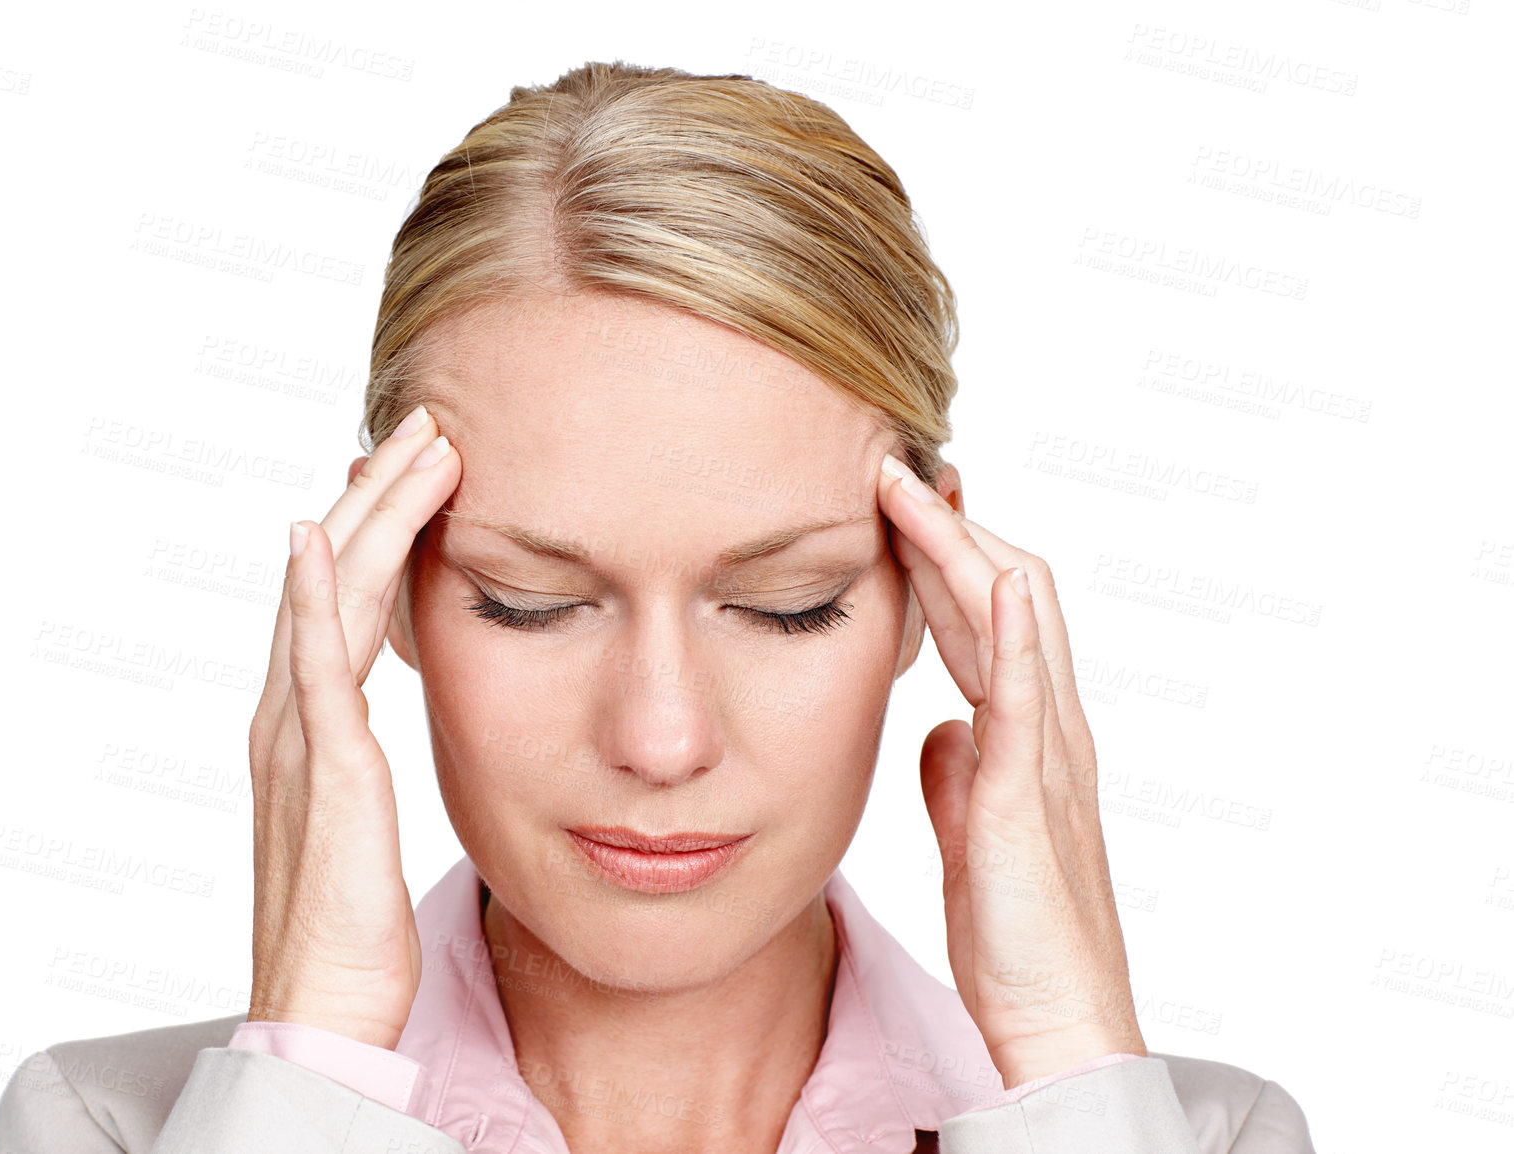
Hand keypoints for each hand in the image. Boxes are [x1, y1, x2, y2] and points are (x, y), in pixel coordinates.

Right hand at [247, 406, 459, 1048]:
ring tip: (415, 447)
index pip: (348, 600)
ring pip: (330, 601)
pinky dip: (311, 602)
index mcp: (308, 726)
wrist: (322, 1009)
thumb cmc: (352, 929)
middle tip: (431, 424)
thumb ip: (366, 759)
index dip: (383, 528)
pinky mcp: (320, 774)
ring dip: (370, 518)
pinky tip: (317, 542)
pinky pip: (312, 673)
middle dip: (382, 497)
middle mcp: (291, 718)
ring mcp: (297, 740)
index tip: (424, 467)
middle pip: (336, 578)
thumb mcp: (366, 819)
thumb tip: (383, 727)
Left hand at [877, 455, 1145, 1089]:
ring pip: (1019, 621)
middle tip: (893, 471)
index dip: (946, 559)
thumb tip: (932, 730)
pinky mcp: (1031, 795)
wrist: (1054, 1014)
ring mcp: (1047, 754)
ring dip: (968, 549)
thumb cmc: (1016, 936)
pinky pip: (1026, 697)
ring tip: (916, 490)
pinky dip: (1014, 632)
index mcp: (1025, 737)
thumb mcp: (971, 835)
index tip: (895, 509)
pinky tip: (992, 578)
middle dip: (951, 529)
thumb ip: (956, 775)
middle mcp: (1048, 728)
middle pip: (1007, 595)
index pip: (987, 619)